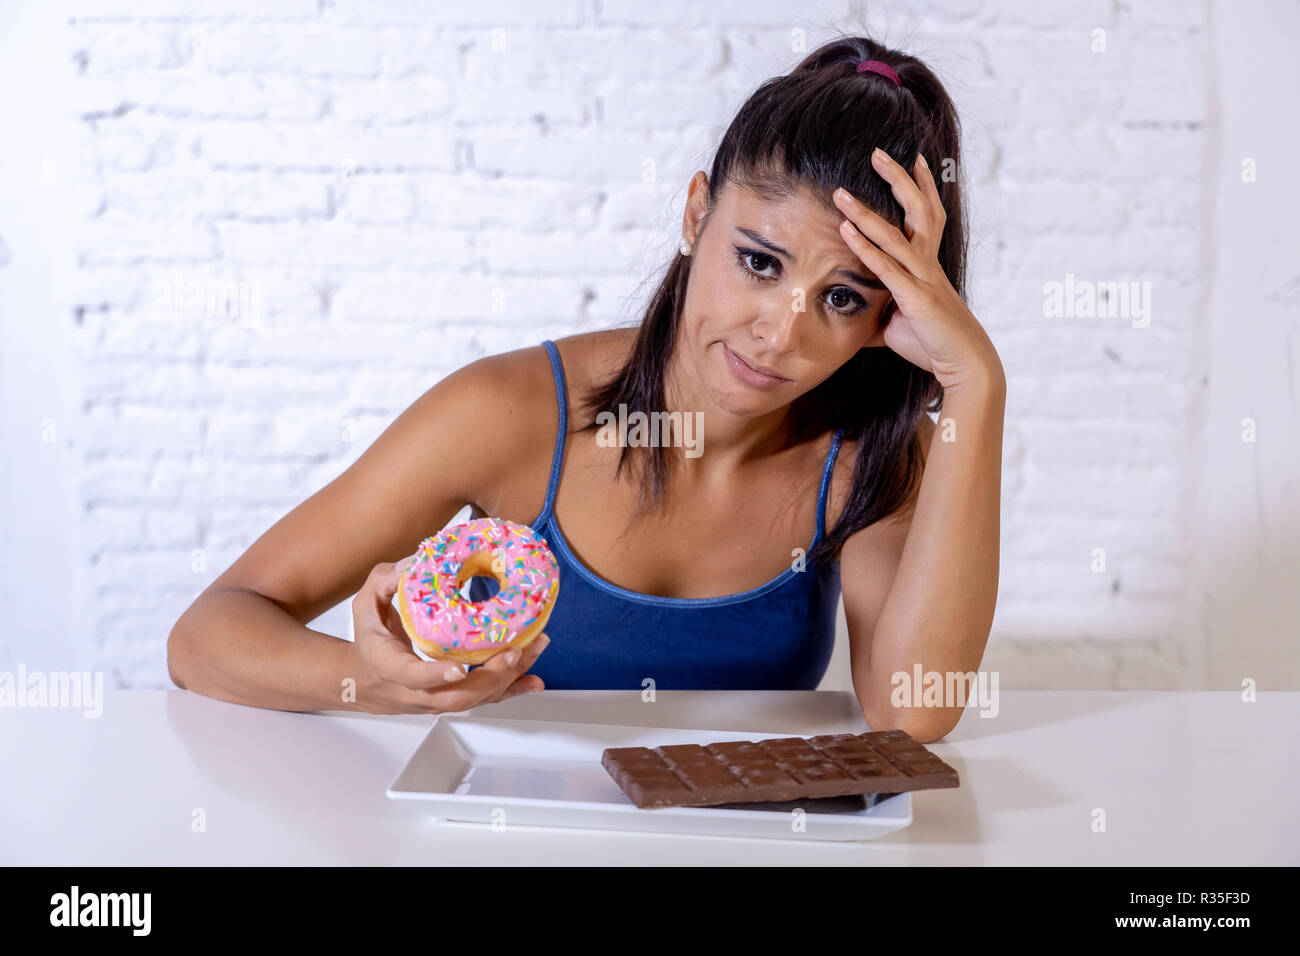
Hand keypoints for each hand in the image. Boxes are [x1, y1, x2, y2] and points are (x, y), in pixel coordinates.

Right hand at [347, 556, 547, 714]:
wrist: (364, 678)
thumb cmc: (369, 639)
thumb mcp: (365, 605)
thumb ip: (384, 583)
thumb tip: (412, 565)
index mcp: (390, 666)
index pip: (412, 677)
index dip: (435, 676)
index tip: (458, 668)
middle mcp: (416, 691)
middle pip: (456, 697)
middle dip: (489, 678)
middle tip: (514, 652)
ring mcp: (437, 699)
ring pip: (476, 699)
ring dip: (509, 679)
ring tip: (535, 649)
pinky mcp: (453, 699)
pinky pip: (485, 700)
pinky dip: (512, 690)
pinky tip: (534, 680)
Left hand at [833, 149, 1003, 391]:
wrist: (963, 365)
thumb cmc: (933, 343)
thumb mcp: (898, 322)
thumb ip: (878, 310)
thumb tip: (855, 312)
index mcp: (928, 264)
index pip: (928, 215)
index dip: (923, 186)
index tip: (915, 158)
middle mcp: (928, 264)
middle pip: (918, 210)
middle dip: (898, 179)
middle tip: (878, 152)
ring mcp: (923, 278)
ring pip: (894, 235)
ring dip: (865, 212)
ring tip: (840, 193)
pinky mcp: (914, 297)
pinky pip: (885, 267)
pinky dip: (864, 248)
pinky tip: (846, 231)